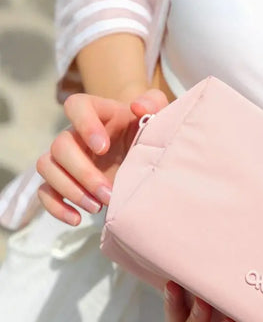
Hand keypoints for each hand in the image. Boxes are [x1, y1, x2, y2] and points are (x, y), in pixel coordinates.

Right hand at [36, 88, 168, 224]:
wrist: (145, 160)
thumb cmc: (149, 135)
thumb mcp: (159, 117)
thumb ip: (154, 103)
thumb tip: (137, 107)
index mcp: (98, 113)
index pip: (76, 106)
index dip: (84, 125)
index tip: (103, 148)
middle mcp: (76, 134)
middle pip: (60, 145)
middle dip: (83, 173)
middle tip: (108, 193)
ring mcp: (66, 159)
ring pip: (47, 167)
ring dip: (70, 190)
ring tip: (97, 207)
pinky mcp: (63, 182)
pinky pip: (44, 192)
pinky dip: (55, 207)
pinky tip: (77, 219)